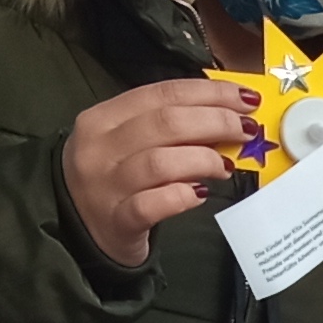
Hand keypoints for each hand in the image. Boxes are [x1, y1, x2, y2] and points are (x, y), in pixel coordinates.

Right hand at [63, 79, 252, 269]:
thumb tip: (225, 114)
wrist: (76, 230)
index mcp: (103, 117)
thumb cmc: (112, 178)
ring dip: (204, 159)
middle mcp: (99, 147)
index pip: (163, 93)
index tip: (246, 98)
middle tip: (246, 131)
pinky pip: (154, 204)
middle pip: (166, 123)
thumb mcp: (127, 140)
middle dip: (216, 122)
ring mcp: (105, 185)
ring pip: (161, 162)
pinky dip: (183, 196)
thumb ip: (167, 125)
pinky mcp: (117, 221)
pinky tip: (200, 194)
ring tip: (226, 166)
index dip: (210, 93)